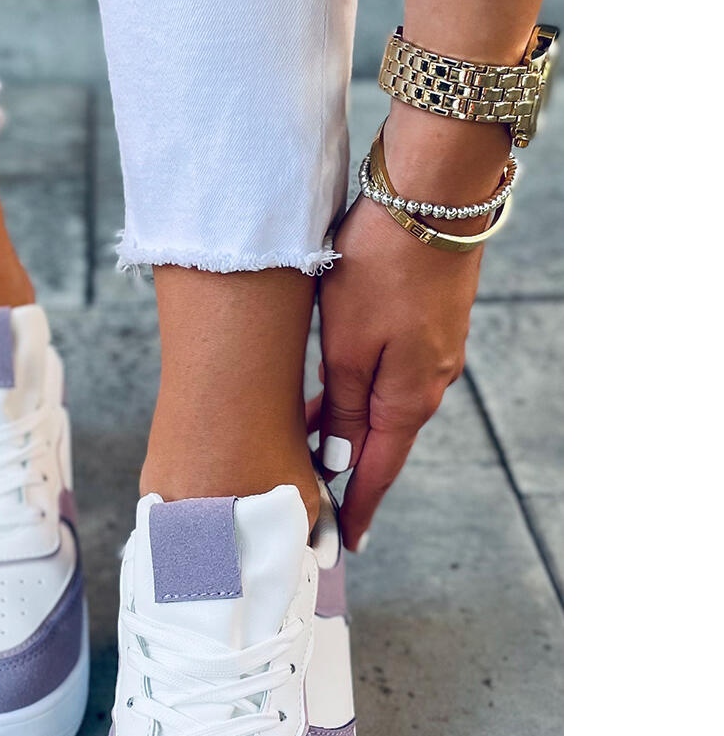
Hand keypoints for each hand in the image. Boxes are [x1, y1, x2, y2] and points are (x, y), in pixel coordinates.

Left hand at [309, 192, 483, 551]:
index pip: (378, 472)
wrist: (434, 192)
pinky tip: (330, 389)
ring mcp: (433, 352)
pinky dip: (357, 392)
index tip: (343, 543)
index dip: (357, 509)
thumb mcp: (348, 346)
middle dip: (344, 471)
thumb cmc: (383, 266)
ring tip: (302, 444)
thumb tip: (340, 459)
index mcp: (408, 399)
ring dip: (344, 427)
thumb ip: (343, 408)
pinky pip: (388, 375)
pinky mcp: (428, 323)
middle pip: (378, 442)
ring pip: (380, 406)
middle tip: (312, 499)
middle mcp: (428, 383)